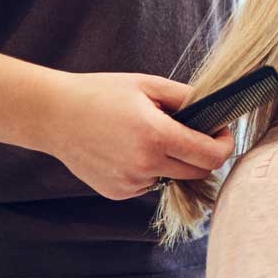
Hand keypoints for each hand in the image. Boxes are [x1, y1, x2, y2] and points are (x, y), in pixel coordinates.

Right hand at [39, 72, 234, 200]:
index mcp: (156, 136)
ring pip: (173, 178)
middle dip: (203, 155)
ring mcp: (130, 183)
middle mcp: (145, 165)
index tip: (222, 134)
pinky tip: (127, 150)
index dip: (225, 145)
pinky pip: (149, 184)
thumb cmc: (100, 94)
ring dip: (173, 162)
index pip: (210, 156)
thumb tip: (215, 109)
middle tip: (194, 134)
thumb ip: (186, 97)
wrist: (53, 115)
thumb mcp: (147, 85)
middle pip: (198, 172)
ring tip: (148, 137)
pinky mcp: (118, 192)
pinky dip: (150, 170)